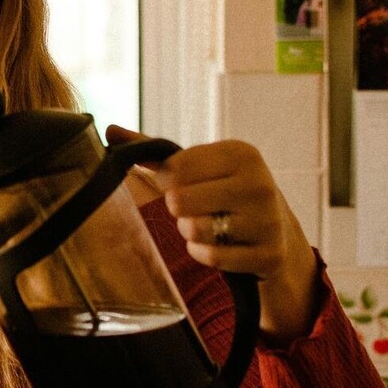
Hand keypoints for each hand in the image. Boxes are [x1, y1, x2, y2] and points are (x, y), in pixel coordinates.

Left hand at [106, 125, 318, 342]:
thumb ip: (155, 150)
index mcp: (241, 153)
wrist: (278, 231)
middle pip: (179, 200)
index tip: (182, 184)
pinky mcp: (268, 254)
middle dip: (178, 209)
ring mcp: (268, 220)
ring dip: (189, 233)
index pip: (174, 167)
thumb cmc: (224, 191)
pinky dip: (203, 254)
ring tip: (206, 225)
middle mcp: (259, 183)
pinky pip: (212, 257)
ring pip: (194, 230)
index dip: (167, 181)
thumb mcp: (199, 166)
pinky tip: (216, 246)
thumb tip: (109, 130)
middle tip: (195, 209)